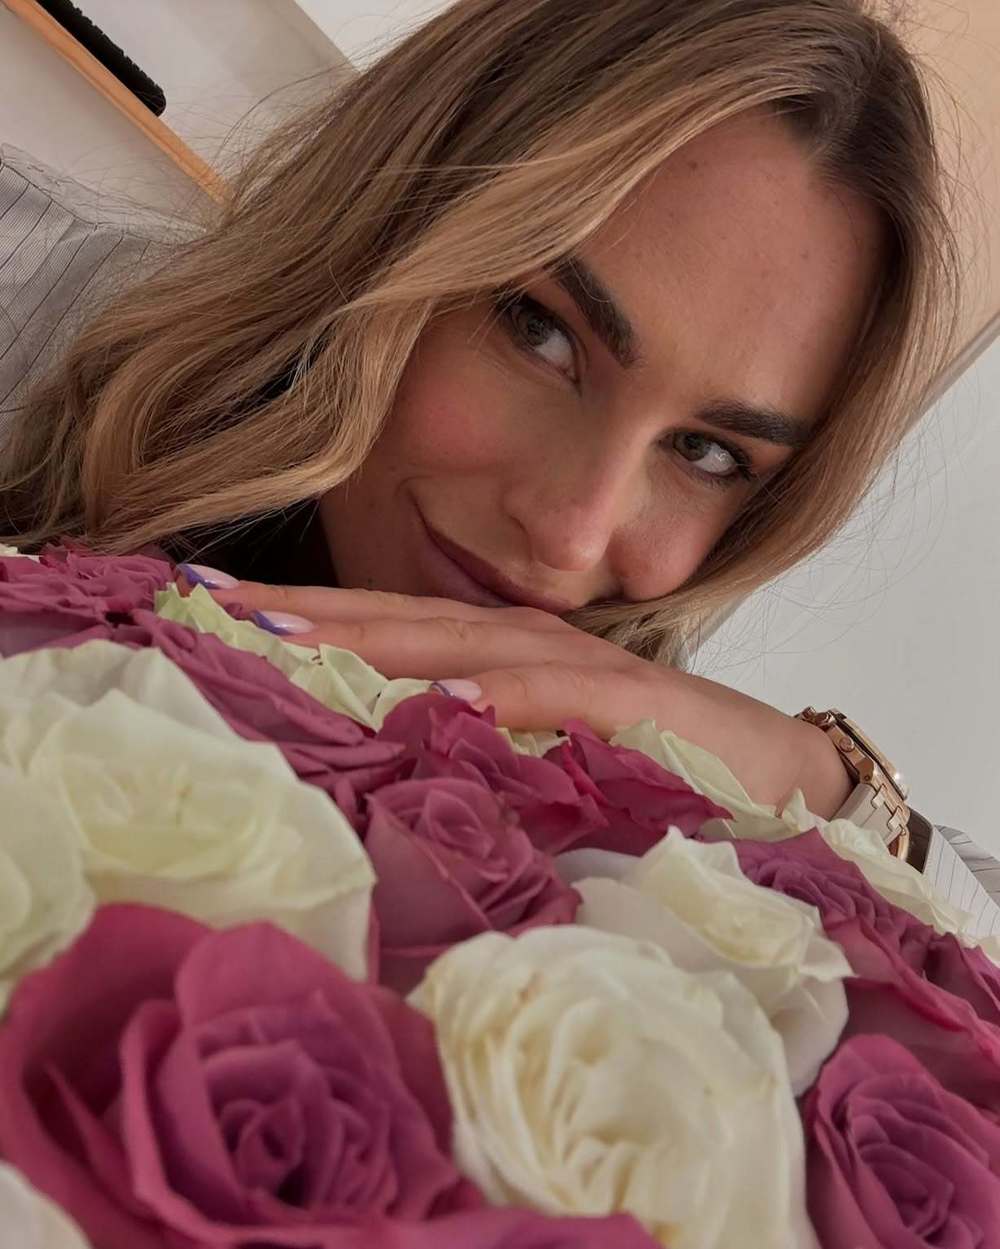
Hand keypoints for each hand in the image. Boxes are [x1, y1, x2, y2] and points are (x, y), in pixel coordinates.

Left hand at [179, 571, 851, 818]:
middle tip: (208, 610)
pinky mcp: (640, 708)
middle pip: (398, 623)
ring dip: (371, 640)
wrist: (781, 779)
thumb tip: (375, 759)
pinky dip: (502, 694)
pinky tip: (445, 699)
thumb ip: (472, 749)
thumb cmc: (654, 766)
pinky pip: (561, 699)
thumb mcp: (545, 757)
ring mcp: (583, 670)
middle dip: (301, 617)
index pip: (383, 631)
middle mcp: (529, 646)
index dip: (299, 621)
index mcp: (499, 657)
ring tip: (284, 640)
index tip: (209, 615)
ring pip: (460, 644)